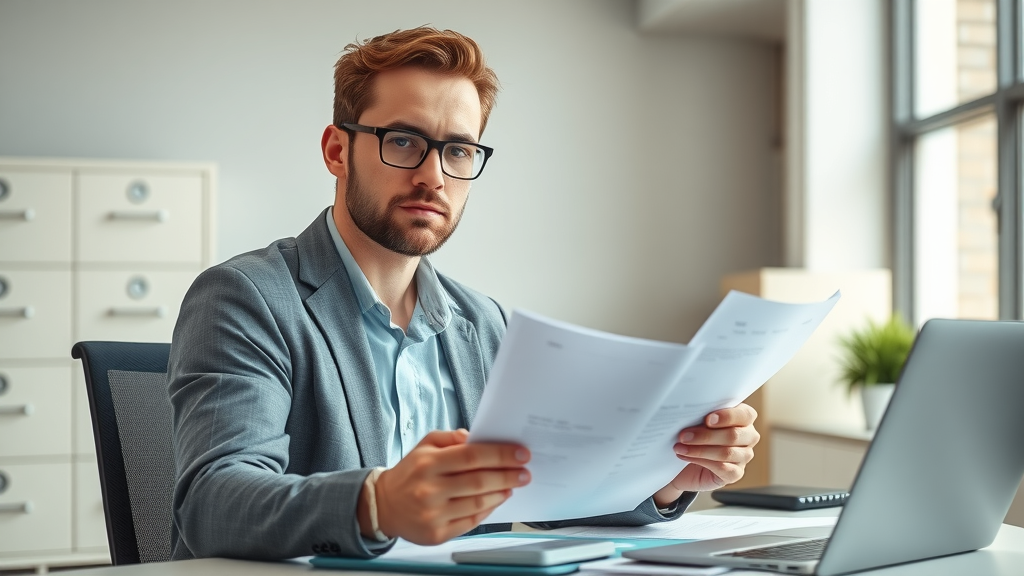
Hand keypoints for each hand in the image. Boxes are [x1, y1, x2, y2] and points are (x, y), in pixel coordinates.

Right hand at [362, 429, 530, 544]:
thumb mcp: (424, 445)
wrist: (385, 505)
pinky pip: (471, 521)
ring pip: (478, 503)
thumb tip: (476, 437)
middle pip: (479, 481)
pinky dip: (488, 510)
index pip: (472, 456)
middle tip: (525, 472)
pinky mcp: (437, 533)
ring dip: (501, 493)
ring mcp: (433, 514)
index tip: (521, 453)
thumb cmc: (411, 472)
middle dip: (508, 475)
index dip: (500, 454)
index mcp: (427, 463)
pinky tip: (496, 499)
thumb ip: (450, 438)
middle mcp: (429, 489)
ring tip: (513, 485)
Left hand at [653, 403, 759, 506]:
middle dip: (706, 435)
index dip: (727, 416)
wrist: (685, 462)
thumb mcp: (697, 420)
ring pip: (726, 453)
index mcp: (743, 418)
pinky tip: (684, 456)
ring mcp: (744, 456)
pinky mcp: (735, 473)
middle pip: (733, 435)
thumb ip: (701, 414)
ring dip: (699, 450)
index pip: (745, 415)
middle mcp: (748, 436)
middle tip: (683, 436)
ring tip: (679, 447)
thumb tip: (690, 412)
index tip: (707, 419)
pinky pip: (722, 468)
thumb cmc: (694, 434)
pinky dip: (700, 461)